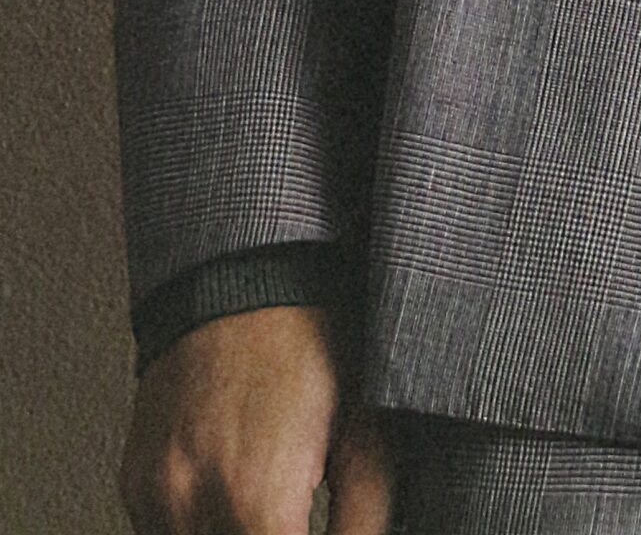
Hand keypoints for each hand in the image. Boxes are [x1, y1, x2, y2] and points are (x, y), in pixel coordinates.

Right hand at [118, 302, 399, 534]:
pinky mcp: (135, 481)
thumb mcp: (364, 429)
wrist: (242, 273)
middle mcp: (193, 503)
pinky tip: (232, 493)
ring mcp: (155, 494)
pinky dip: (198, 527)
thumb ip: (364, 518)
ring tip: (265, 508)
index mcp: (256, 500)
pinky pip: (162, 531)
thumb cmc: (310, 341)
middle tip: (294, 516)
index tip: (313, 528)